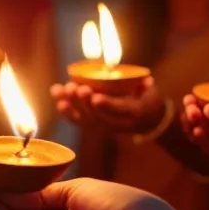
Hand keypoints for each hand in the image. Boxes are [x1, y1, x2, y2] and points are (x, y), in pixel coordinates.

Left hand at [51, 78, 165, 132]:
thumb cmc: (148, 100)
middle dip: (83, 102)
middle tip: (74, 88)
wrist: (147, 122)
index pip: (121, 110)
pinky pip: (78, 121)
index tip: (96, 98)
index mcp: (134, 114)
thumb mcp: (151, 93)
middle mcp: (117, 124)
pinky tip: (57, 97)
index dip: (108, 105)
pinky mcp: (95, 127)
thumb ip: (146, 86)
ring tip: (58, 90)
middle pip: (98, 116)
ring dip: (69, 105)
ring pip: (84, 119)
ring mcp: (104, 127)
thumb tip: (146, 81)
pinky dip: (66, 110)